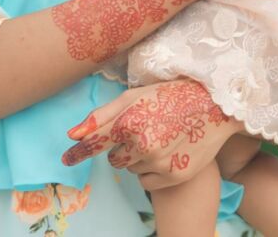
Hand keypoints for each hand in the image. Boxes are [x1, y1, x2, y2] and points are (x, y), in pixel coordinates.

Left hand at [62, 80, 237, 190]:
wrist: (212, 106)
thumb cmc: (169, 95)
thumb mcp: (133, 97)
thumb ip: (102, 116)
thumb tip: (73, 135)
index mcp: (128, 121)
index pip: (94, 144)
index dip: (78, 153)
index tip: (65, 160)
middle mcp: (141, 144)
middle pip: (114, 158)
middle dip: (122, 147)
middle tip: (142, 129)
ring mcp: (158, 162)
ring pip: (131, 169)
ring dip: (137, 158)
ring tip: (158, 137)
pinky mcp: (173, 175)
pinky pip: (147, 181)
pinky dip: (152, 170)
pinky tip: (166, 151)